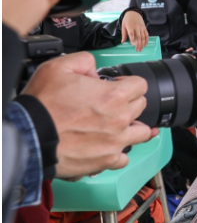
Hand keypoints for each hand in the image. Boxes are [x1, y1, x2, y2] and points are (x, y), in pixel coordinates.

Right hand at [21, 52, 158, 179]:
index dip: (129, 82)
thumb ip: (84, 61)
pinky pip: (123, 158)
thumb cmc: (42, 106)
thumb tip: (93, 69)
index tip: (119, 85)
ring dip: (133, 127)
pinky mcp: (105, 161)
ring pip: (142, 133)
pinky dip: (119, 153)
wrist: (28, 136)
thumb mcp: (59, 67)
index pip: (141, 85)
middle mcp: (120, 119)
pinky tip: (111, 147)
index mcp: (114, 96)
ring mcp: (115, 142)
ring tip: (121, 125)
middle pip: (141, 106)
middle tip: (112, 104)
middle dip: (129, 101)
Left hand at [121, 11, 148, 51]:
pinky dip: (146, 40)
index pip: (132, 33)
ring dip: (142, 44)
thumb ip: (124, 34)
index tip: (133, 44)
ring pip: (143, 37)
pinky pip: (146, 35)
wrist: (134, 13)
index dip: (133, 39)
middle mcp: (137, 27)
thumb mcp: (123, 25)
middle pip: (138, 37)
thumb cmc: (127, 20)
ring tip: (141, 49)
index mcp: (130, 26)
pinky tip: (145, 44)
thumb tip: (122, 41)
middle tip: (137, 50)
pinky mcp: (144, 28)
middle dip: (138, 44)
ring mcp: (141, 28)